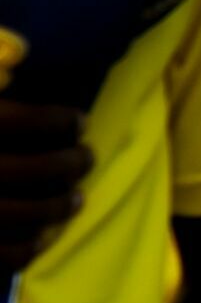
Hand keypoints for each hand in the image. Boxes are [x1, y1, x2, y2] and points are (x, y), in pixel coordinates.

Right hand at [0, 99, 89, 271]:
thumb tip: (21, 52)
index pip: (14, 121)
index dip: (55, 121)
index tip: (81, 120)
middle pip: (20, 170)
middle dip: (64, 164)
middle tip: (87, 157)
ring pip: (11, 214)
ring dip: (53, 208)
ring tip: (77, 198)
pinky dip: (22, 250)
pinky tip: (42, 237)